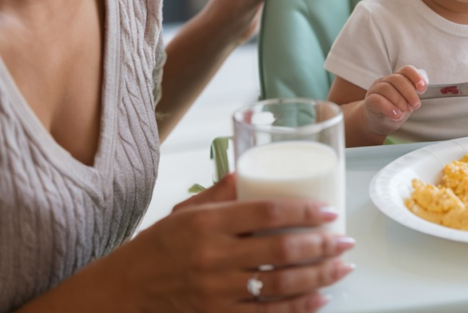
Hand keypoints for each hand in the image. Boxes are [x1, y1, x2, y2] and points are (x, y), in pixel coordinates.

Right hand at [114, 174, 353, 311]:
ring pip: (280, 285)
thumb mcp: (184, 212)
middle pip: (281, 250)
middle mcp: (214, 257)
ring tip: (342, 267)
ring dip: (319, 277)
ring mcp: (217, 292)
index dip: (304, 211)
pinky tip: (319, 299)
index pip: (267, 212)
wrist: (122, 293)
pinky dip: (298, 308)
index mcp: (207, 224)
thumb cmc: (156, 247)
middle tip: (345, 240)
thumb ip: (221, 193)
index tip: (329, 211)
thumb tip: (252, 168)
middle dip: (322, 246)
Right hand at [363, 65, 426, 135]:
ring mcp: (375, 89)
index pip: (406, 70)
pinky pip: (377, 100)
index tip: (422, 89)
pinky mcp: (369, 101)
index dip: (416, 77)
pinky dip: (389, 108)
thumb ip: (415, 93)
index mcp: (397, 78)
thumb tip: (423, 86)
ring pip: (387, 88)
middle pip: (397, 79)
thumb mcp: (408, 102)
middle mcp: (385, 81)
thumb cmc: (396, 110)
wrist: (379, 122)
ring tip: (404, 111)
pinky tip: (396, 115)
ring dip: (399, 100)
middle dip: (410, 92)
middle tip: (415, 105)